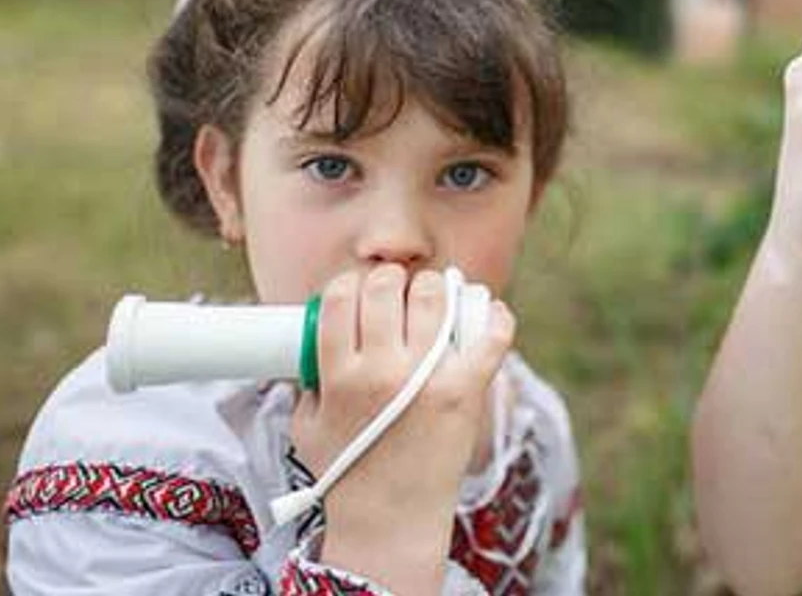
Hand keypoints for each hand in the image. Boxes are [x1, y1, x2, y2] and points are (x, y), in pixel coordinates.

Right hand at [291, 265, 512, 584]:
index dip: (350, 285)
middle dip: (390, 282)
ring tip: (432, 303)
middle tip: (395, 294)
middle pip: (387, 287)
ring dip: (433, 290)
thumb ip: (309, 380)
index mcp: (340, 376)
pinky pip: (492, 336)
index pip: (342, 297)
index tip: (357, 293)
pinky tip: (484, 312)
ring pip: (435, 297)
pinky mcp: (467, 390)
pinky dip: (494, 316)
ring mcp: (429, 378)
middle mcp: (384, 370)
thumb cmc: (346, 473)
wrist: (390, 520)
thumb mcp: (307, 425)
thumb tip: (314, 340)